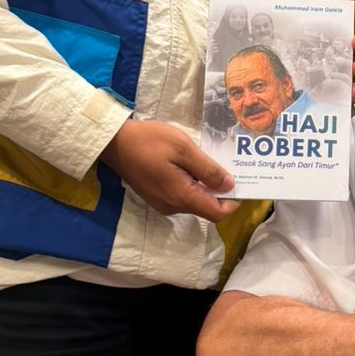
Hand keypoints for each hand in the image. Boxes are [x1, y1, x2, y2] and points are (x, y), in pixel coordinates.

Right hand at [100, 120, 236, 219]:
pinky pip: (181, 196)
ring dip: (205, 186)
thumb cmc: (149, 141)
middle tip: (227, 166)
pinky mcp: (156, 197)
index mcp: (182, 197)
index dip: (233, 202)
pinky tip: (190, 165)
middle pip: (206, 208)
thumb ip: (207, 169)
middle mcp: (173, 207)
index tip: (240, 183)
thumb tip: (229, 185)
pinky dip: (191, 184)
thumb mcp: (183, 149)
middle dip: (220, 191)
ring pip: (194, 201)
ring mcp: (163, 203)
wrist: (113, 143)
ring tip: (208, 162)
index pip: (217, 213)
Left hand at [307, 0, 354, 103]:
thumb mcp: (305, 32)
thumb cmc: (304, 51)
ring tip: (352, 92)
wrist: (286, 77)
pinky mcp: (339, 106)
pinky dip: (349, 110)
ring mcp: (349, 89)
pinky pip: (350, 111)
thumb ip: (312, 16)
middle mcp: (354, 70)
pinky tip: (343, 109)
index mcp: (348, 50)